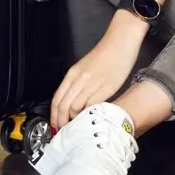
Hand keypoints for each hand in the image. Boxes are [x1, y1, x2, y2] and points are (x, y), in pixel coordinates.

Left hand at [51, 12, 144, 129]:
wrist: (120, 41)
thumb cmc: (106, 54)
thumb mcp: (87, 68)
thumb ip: (79, 83)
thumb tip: (74, 102)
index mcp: (73, 73)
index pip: (57, 98)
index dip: (54, 115)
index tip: (55, 126)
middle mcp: (78, 78)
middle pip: (62, 105)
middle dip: (61, 122)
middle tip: (64, 133)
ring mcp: (91, 83)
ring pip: (73, 107)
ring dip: (74, 121)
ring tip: (77, 129)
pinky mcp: (105, 87)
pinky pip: (91, 105)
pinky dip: (88, 115)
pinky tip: (90, 120)